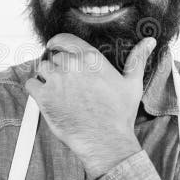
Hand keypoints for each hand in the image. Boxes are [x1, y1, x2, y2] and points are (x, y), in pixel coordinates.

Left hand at [24, 34, 156, 179]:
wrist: (106, 141)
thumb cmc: (119, 114)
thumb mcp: (132, 83)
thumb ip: (138, 58)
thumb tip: (149, 42)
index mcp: (91, 58)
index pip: (64, 39)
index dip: (58, 42)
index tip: (55, 46)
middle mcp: (71, 65)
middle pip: (54, 56)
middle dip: (58, 66)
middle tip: (66, 81)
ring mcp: (56, 80)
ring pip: (42, 68)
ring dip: (46, 77)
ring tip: (58, 90)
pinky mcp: (44, 97)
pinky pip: (31, 84)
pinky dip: (35, 89)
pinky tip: (46, 97)